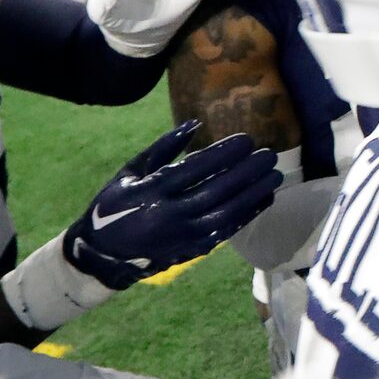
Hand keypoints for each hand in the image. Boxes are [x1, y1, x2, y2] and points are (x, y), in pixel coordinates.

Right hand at [61, 121, 282, 288]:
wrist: (104, 255)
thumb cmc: (116, 204)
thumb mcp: (130, 171)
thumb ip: (162, 148)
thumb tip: (195, 124)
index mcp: (151, 190)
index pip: (194, 169)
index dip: (223, 154)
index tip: (247, 140)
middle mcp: (169, 214)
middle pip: (216, 191)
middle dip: (246, 172)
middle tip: (269, 156)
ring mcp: (182, 235)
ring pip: (226, 213)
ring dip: (253, 194)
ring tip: (274, 176)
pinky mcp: (192, 250)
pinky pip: (226, 231)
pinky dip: (247, 215)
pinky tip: (264, 200)